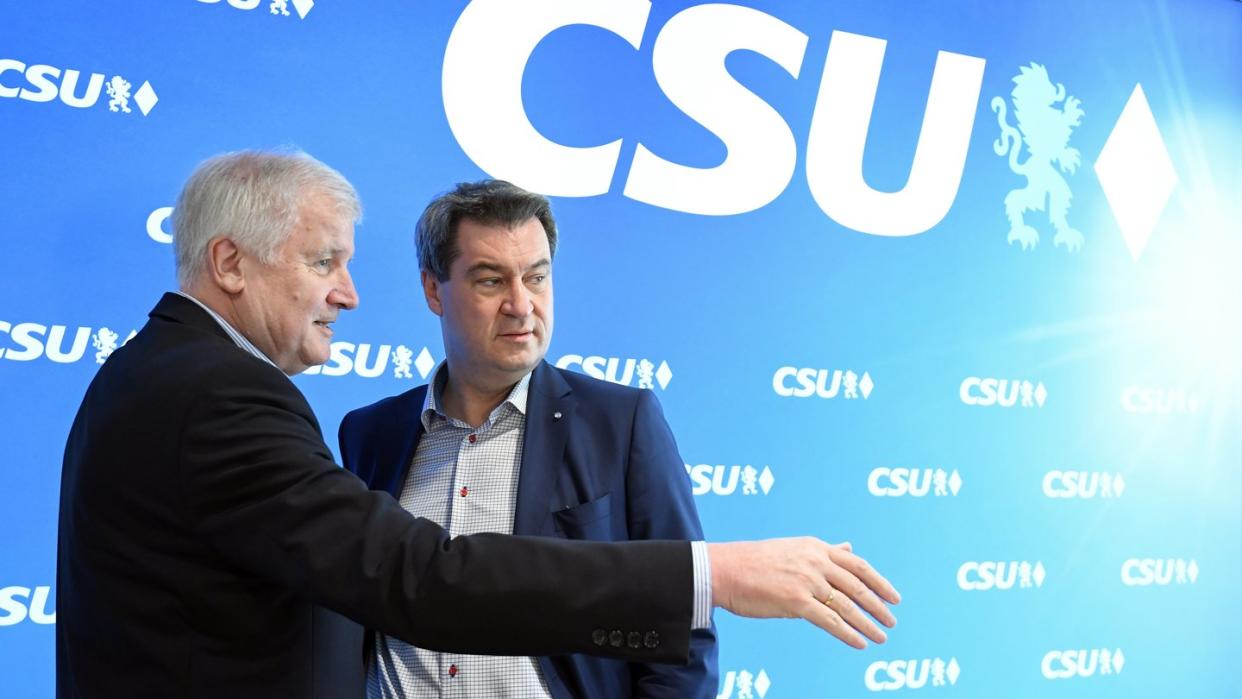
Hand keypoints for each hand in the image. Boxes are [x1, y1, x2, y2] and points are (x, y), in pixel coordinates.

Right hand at [707, 537, 899, 648]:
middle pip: (857, 586)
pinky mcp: (795, 601)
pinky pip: (829, 620)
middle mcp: (815, 561)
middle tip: (891, 621)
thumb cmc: (755, 561)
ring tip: (880, 636)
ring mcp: (806, 581)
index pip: (858, 566)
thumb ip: (824, 551)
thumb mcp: (794, 547)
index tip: (894, 597)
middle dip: (878, 606)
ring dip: (867, 623)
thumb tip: (848, 547)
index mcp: (816, 548)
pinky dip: (848, 633)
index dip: (880, 582)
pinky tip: (860, 643)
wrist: (724, 570)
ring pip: (847, 605)